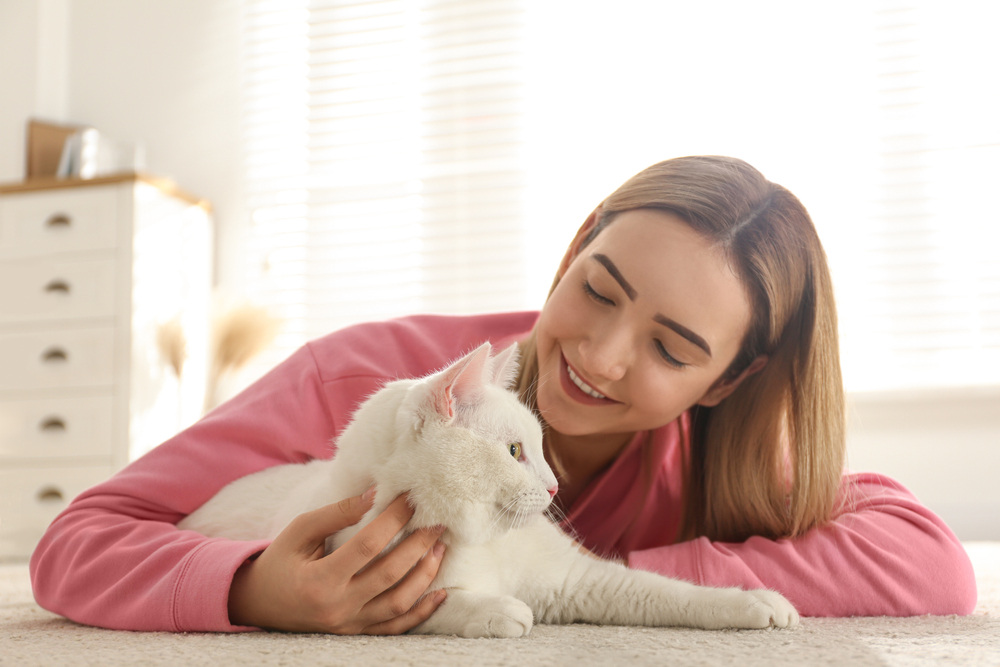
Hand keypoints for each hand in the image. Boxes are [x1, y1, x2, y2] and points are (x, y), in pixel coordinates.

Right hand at [227, 490, 447, 633]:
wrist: (259, 604)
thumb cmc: (280, 561)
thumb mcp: (299, 531)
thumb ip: (336, 512)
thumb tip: (375, 494)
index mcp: (320, 580)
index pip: (368, 545)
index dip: (393, 519)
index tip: (411, 498)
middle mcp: (338, 607)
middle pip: (391, 574)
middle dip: (420, 544)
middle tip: (438, 521)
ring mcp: (350, 624)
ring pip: (400, 604)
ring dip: (426, 575)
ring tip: (440, 548)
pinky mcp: (357, 633)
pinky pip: (396, 628)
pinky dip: (422, 612)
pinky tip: (441, 593)